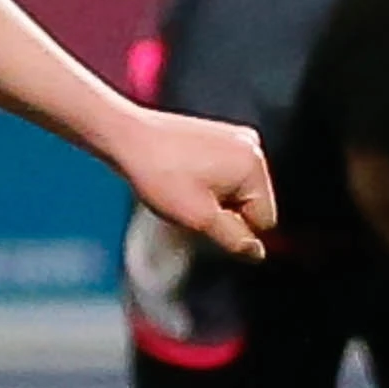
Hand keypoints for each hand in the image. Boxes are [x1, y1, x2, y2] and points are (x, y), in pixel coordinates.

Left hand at [112, 107, 275, 261]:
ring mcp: (234, 136)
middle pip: (251, 204)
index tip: (202, 218)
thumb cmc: (158, 175)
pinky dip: (205, 182)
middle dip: (224, 212)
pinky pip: (222, 173)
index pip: (264, 220)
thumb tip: (256, 253)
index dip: (233, 229)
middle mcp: (251, 145)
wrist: (124, 137)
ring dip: (213, 199)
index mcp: (253, 165)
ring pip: (235, 190)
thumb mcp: (200, 219)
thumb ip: (234, 240)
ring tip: (181, 188)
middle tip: (189, 203)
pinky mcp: (217, 134)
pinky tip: (180, 177)